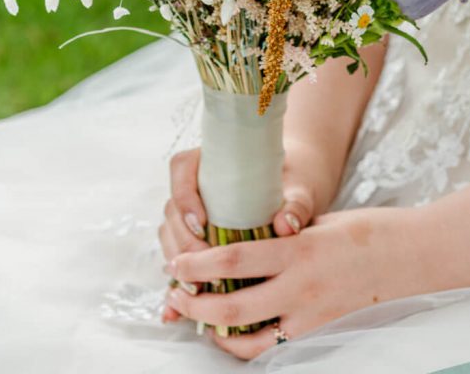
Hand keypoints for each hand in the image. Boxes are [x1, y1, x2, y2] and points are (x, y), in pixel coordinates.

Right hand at [158, 138, 340, 322]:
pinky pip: (178, 257)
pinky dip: (177, 282)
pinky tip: (176, 309)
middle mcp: (196, 184)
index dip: (185, 196)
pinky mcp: (195, 237)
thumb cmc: (294, 183)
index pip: (182, 167)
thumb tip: (286, 225)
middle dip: (183, 241)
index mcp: (213, 160)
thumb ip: (296, 204)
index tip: (201, 222)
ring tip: (197, 288)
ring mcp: (192, 211)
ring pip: (171, 234)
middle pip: (173, 209)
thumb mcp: (298, 189)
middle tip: (202, 266)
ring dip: (179, 263)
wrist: (295, 192)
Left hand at [166, 207, 422, 358]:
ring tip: (199, 319)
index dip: (199, 264)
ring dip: (217, 332)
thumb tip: (251, 238)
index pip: (235, 258)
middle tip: (174, 295)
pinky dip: (251, 345)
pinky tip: (236, 335)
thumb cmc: (368, 230)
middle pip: (233, 305)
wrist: (413, 258)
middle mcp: (301, 286)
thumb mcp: (319, 222)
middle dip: (195, 303)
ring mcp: (312, 316)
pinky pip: (277, 347)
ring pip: (250, 338)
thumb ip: (284, 235)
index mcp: (297, 249)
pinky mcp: (323, 333)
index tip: (176, 263)